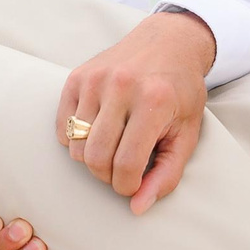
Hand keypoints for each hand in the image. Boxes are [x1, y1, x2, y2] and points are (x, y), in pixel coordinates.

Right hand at [58, 10, 216, 213]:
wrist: (168, 42)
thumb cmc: (181, 92)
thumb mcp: (187, 133)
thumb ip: (167, 174)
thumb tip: (138, 207)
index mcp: (154, 101)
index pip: (127, 164)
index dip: (128, 186)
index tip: (135, 185)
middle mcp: (121, 86)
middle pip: (96, 159)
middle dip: (108, 177)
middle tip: (123, 170)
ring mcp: (95, 79)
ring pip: (77, 146)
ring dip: (93, 160)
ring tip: (114, 149)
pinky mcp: (76, 77)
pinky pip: (62, 128)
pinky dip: (76, 140)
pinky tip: (99, 131)